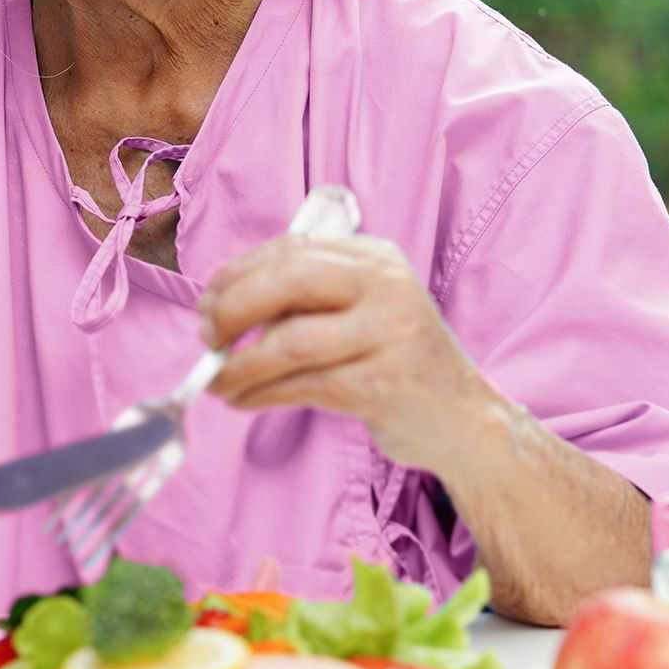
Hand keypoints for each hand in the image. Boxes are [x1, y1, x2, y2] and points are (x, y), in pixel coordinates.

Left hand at [198, 232, 505, 473]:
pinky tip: (241, 401)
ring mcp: (388, 335)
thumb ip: (304, 301)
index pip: (292, 249)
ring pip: (291, 341)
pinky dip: (261, 394)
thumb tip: (220, 312)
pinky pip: (304, 385)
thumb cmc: (393, 360)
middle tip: (206, 338)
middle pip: (290, 281)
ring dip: (240, 364)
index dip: (238, 274)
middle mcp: (386, 287)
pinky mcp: (383, 385)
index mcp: (375, 258)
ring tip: (216, 381)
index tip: (207, 301)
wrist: (461, 419)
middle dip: (233, 309)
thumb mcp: (360, 311)